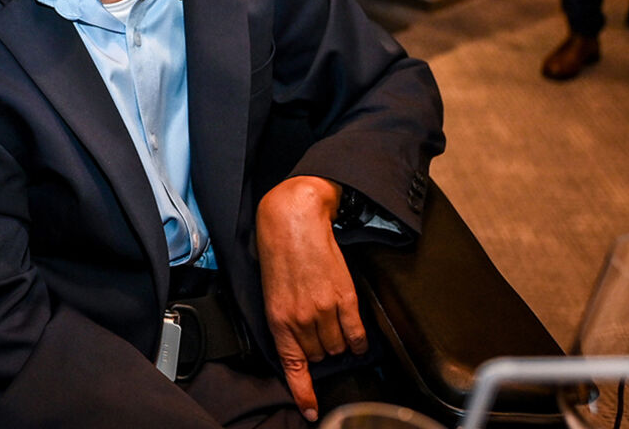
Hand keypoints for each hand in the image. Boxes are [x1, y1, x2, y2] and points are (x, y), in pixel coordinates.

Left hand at [256, 175, 366, 421]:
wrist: (293, 220)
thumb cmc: (277, 252)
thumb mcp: (271, 292)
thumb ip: (285, 320)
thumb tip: (302, 344)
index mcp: (278, 319)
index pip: (293, 367)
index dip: (304, 393)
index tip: (311, 413)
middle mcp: (301, 320)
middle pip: (318, 356)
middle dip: (318, 350)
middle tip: (317, 330)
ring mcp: (325, 311)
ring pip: (338, 347)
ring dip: (337, 342)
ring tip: (332, 324)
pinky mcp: (345, 298)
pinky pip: (357, 334)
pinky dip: (358, 340)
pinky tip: (356, 338)